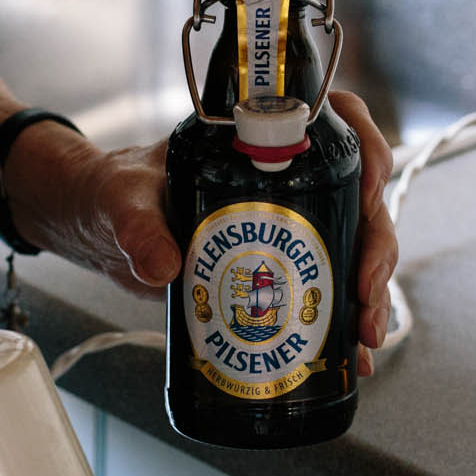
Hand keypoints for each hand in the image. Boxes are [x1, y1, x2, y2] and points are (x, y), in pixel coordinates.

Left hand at [8, 90, 400, 374]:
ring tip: (365, 337)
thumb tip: (160, 265)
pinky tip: (353, 354)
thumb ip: (136, 226)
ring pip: (353, 244)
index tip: (372, 188)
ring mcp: (287, 220)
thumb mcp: (122, 200)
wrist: (99, 228)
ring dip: (369, 291)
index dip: (369, 149)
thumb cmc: (113, 192)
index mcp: (256, 137)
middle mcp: (285, 175)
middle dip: (376, 244)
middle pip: (359, 195)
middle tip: (365, 290)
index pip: (337, 121)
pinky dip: (344, 320)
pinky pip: (326, 285)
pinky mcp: (278, 264)